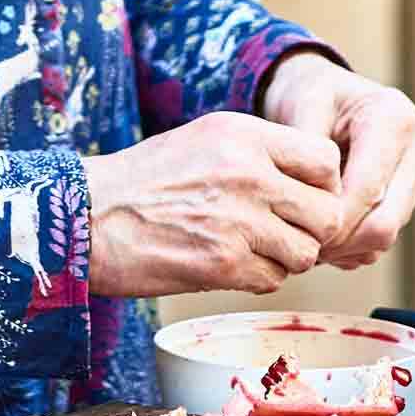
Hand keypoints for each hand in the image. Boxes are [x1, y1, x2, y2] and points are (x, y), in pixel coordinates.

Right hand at [84, 111, 348, 298]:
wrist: (88, 217)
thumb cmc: (143, 181)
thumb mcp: (203, 140)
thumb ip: (259, 155)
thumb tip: (312, 185)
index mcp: (244, 135)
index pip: (326, 160)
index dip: (324, 186)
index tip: (305, 199)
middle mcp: (248, 173)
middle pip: (326, 212)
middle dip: (311, 229)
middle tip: (284, 233)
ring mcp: (238, 221)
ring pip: (306, 253)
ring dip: (285, 258)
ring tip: (250, 248)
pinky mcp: (224, 264)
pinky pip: (272, 280)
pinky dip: (256, 278)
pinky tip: (225, 263)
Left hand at [256, 51, 414, 268]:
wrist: (328, 96)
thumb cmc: (314, 95)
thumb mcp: (304, 104)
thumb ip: (308, 148)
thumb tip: (316, 200)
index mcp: (396, 120)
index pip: (369, 189)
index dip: (333, 216)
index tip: (296, 225)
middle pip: (385, 223)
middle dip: (340, 240)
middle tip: (300, 241)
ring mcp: (414, 180)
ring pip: (383, 237)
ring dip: (342, 247)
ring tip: (304, 234)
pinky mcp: (405, 202)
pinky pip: (379, 242)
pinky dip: (349, 248)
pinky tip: (320, 232)